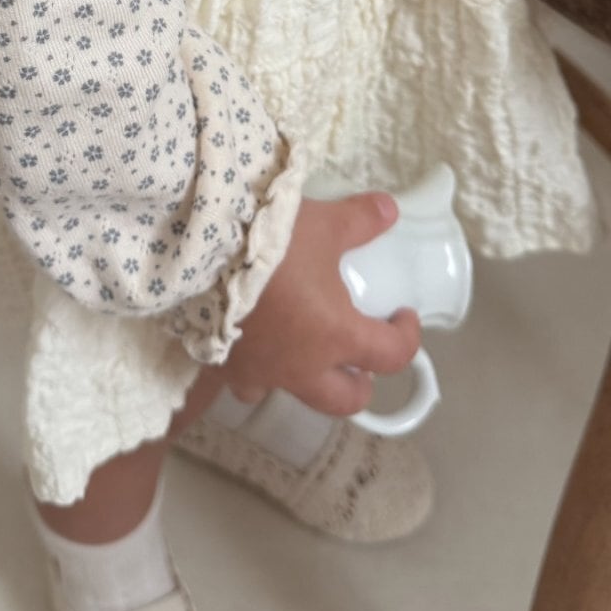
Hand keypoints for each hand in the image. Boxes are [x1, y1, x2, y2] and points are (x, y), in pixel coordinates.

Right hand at [222, 193, 421, 418]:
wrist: (203, 252)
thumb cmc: (274, 243)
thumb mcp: (325, 225)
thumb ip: (361, 221)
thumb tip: (390, 209)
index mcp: (337, 338)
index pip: (390, 356)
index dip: (406, 339)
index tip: (403, 316)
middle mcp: (303, 367)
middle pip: (344, 400)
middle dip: (360, 382)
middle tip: (361, 355)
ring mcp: (262, 372)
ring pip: (292, 394)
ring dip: (306, 379)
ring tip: (304, 349)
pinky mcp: (224, 365)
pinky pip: (245, 379)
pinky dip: (257, 367)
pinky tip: (254, 341)